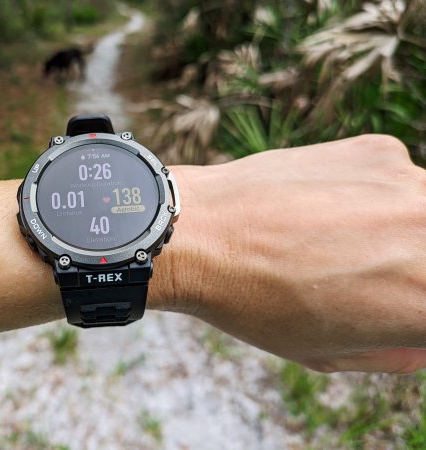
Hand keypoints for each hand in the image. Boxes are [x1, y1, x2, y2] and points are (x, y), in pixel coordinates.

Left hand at [154, 135, 425, 371]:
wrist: (200, 233)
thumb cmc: (256, 304)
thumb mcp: (328, 355)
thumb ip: (395, 353)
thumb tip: (422, 341)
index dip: (409, 308)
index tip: (385, 303)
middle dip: (410, 269)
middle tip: (363, 273)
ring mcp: (411, 186)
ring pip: (422, 212)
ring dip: (400, 229)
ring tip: (336, 240)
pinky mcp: (382, 152)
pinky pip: (394, 179)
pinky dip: (370, 195)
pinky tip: (318, 208)